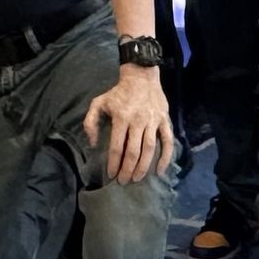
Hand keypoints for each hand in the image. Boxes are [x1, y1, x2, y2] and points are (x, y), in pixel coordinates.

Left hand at [82, 66, 175, 183]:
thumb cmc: (118, 92)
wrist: (141, 76)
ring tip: (137, 179)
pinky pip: (168, 142)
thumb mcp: (98, 102)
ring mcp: (153, 121)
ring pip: (150, 149)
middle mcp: (138, 121)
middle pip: (133, 151)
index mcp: (121, 118)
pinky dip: (166, 158)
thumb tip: (93, 144)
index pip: (117, 146)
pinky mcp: (164, 121)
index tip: (112, 174)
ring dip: (144, 167)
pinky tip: (160, 170)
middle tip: (124, 181)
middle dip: (128, 169)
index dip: (114, 163)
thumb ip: (90, 122)